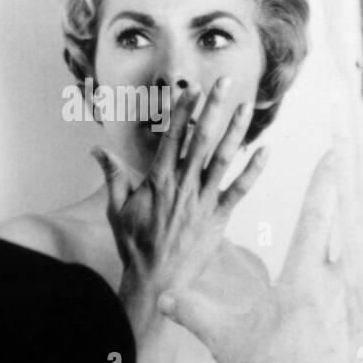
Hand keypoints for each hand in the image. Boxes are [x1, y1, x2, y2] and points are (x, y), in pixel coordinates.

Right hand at [91, 77, 267, 330]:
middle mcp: (183, 185)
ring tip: (247, 105)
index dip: (183, 109)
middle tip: (226, 82)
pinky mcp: (218, 218)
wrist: (156, 280)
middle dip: (214, 107)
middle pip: (201, 138)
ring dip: (237, 130)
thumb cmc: (135, 244)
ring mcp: (203, 201)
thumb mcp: (118, 208)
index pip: (172, 136)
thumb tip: (96, 149)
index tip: (192, 87)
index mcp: (159, 179)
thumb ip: (112, 175)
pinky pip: (240, 190)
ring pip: (223, 158)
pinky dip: (254, 171)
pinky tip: (267, 151)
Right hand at [156, 152, 350, 362]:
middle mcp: (330, 289)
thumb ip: (191, 311)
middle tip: (331, 189)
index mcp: (303, 277)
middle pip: (332, 241)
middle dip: (328, 215)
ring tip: (321, 250)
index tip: (334, 153)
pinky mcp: (347, 340)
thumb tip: (162, 296)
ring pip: (338, 275)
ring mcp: (343, 315)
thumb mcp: (222, 336)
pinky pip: (338, 309)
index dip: (323, 182)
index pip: (315, 216)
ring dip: (326, 261)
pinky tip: (322, 311)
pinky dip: (328, 302)